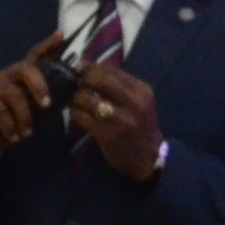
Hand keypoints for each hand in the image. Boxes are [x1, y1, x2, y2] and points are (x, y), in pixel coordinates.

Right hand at [0, 38, 60, 161]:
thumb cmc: (18, 123)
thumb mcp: (39, 112)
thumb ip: (52, 100)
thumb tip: (74, 94)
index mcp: (22, 77)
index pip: (35, 56)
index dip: (48, 45)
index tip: (62, 34)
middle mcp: (6, 75)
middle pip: (24, 68)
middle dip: (38, 86)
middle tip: (46, 105)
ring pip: (13, 94)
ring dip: (25, 117)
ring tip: (28, 132)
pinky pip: (0, 110)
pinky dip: (11, 126)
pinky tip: (15, 136)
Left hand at [67, 59, 161, 180]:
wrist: (150, 157)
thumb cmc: (139, 125)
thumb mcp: (137, 101)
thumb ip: (118, 85)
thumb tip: (87, 68)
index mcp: (142, 90)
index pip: (110, 69)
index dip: (89, 67)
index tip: (79, 69)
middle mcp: (134, 103)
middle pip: (99, 79)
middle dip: (82, 79)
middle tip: (75, 83)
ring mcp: (121, 120)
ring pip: (87, 98)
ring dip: (76, 98)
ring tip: (76, 101)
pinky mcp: (107, 135)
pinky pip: (81, 117)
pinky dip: (76, 113)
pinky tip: (79, 115)